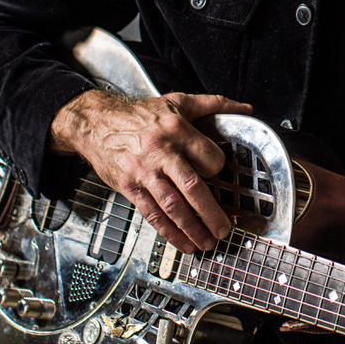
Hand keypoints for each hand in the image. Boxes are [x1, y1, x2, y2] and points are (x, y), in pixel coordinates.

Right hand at [50, 89, 252, 252]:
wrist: (99, 124)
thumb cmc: (142, 114)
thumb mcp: (180, 101)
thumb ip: (215, 104)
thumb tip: (245, 109)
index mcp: (177, 130)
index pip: (207, 156)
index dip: (218, 168)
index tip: (222, 176)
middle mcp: (161, 152)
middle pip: (192, 187)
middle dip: (211, 213)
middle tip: (225, 228)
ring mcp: (145, 172)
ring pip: (173, 206)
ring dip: (192, 228)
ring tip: (207, 242)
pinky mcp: (130, 188)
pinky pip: (153, 214)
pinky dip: (170, 232)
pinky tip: (183, 242)